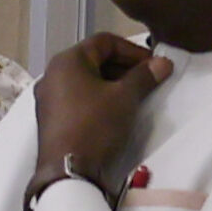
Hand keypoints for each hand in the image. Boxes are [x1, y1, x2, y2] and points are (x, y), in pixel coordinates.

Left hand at [32, 34, 166, 198]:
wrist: (67, 169)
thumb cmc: (95, 124)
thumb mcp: (125, 97)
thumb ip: (145, 76)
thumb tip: (162, 63)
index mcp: (66, 61)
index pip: (104, 41)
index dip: (133, 49)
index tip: (154, 64)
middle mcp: (52, 73)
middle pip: (94, 58)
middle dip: (124, 65)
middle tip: (149, 78)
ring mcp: (48, 95)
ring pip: (86, 78)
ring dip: (113, 81)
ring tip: (137, 93)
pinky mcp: (51, 115)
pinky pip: (78, 95)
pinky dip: (99, 95)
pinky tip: (117, 108)